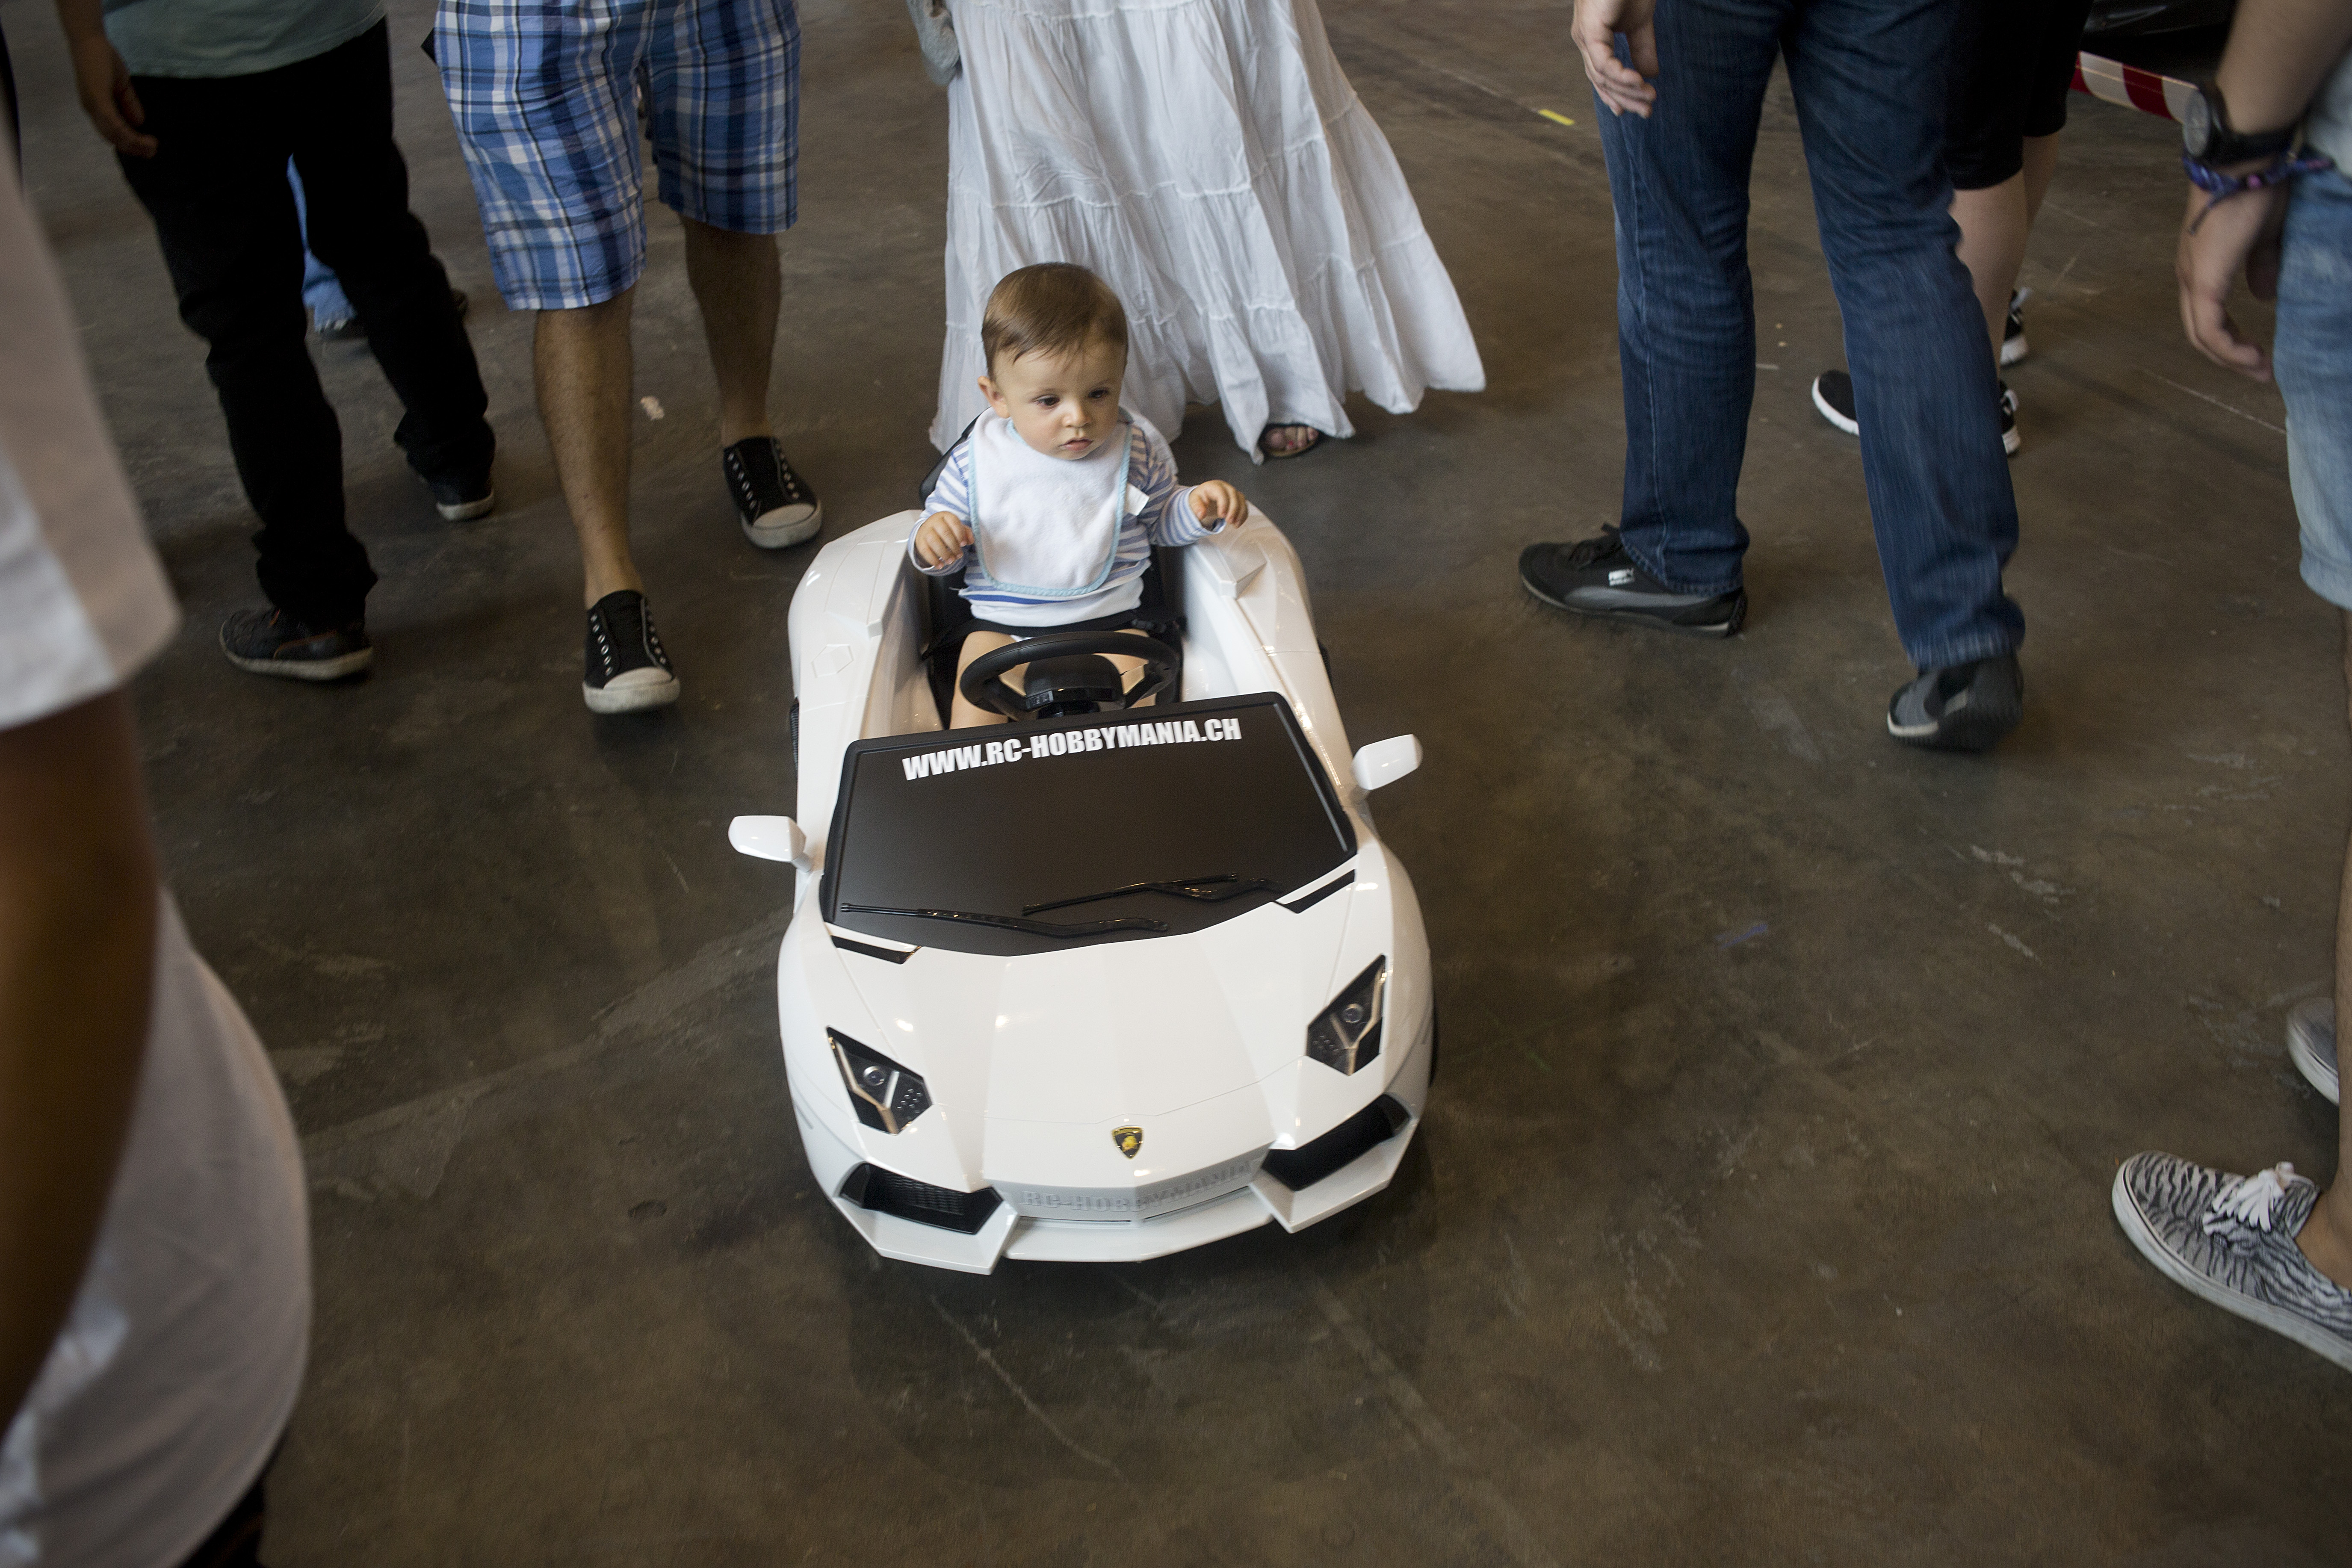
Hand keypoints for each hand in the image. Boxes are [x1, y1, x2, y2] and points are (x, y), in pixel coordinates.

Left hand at [66, 34, 154, 156]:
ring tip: (152, 147)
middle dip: (133, 148)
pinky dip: (127, 133)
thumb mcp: (121, 85)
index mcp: (96, 106)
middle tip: (152, 153)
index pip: (112, 131)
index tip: (147, 147)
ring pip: (113, 134)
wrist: (89, 40)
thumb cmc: (103, 59)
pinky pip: (113, 123)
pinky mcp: (97, 100)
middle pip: (113, 137)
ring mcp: (93, 106)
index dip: (129, 142)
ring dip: (133, 144)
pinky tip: (141, 137)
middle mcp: (92, 110)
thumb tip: (139, 123)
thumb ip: (129, 104)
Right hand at [913, 510, 971, 568]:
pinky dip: (933, 560)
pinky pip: (925, 551)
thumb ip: (966, 533)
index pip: (954, 522)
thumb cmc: (946, 529)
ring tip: (950, 561)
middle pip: (945, 533)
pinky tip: (940, 565)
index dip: (960, 534)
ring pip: (934, 541)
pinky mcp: (920, 541)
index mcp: (946, 516)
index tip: (964, 544)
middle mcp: (934, 521)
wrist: (927, 530)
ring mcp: (926, 531)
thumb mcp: (957, 528)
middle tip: (959, 555)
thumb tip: (970, 541)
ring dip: (944, 553)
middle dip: (953, 546)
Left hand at [1189, 481, 1247, 529]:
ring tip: (1235, 525)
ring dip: (1240, 513)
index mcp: (1213, 486)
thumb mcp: (1194, 501)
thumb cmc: (1200, 498)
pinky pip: (1244, 505)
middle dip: (1233, 509)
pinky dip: (1243, 515)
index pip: (1221, 492)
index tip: (1221, 516)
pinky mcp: (1238, 498)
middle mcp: (1225, 487)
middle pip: (1233, 495)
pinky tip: (1238, 524)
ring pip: (1241, 500)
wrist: (1206, 498)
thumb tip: (1201, 515)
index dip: (1223, 504)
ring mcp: (1233, 492)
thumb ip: (1196, 507)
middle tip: (1229, 521)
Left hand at [1573, 0, 1657, 117]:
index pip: (1601, 75)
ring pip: (1602, 76)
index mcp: (1593, 39)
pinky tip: (1637, 82)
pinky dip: (1620, 75)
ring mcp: (1585, 36)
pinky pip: (1602, 63)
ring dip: (1628, 89)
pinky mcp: (1590, 30)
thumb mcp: (1640, 23)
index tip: (1632, 110)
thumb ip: (1642, 49)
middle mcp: (1585, 40)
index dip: (1616, 94)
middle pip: (1601, 80)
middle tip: (1647, 112)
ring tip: (1650, 97)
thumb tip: (1650, 75)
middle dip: (1625, 98)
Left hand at [2177, 181, 2287, 380]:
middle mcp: (2189, 277)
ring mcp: (2193, 280)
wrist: (2244, 166)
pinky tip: (2250, 357)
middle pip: (2201, 332)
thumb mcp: (2263, 239)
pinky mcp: (2204, 282)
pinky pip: (2210, 328)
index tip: (2257, 354)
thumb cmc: (2254, 194)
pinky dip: (2228, 348)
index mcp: (2202, 269)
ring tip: (2260, 369)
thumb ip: (2260, 268)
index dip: (2230, 339)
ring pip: (2203, 335)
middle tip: (2260, 371)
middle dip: (2230, 356)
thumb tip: (2264, 295)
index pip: (2207, 316)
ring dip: (2231, 358)